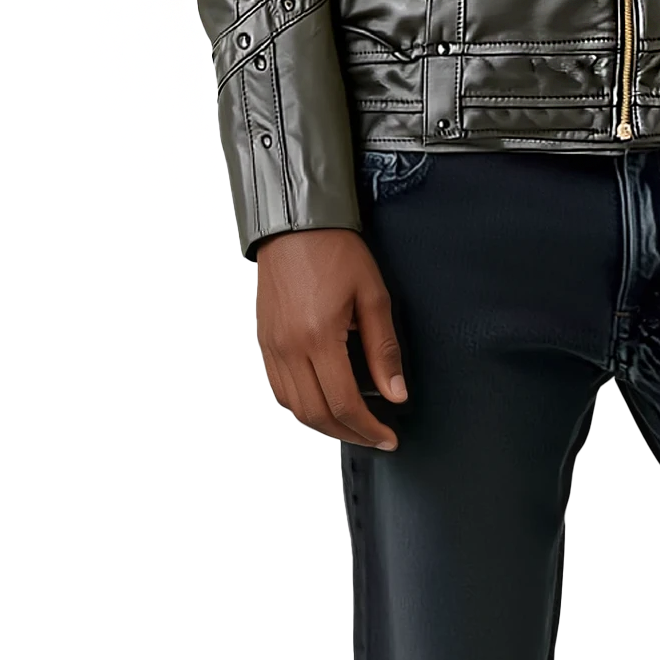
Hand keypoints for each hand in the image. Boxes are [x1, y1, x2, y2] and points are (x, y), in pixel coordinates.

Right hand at [254, 226, 408, 447]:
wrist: (295, 222)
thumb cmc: (335, 249)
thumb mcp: (372, 294)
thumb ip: (384, 348)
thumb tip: (395, 392)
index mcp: (317, 337)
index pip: (344, 404)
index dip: (369, 429)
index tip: (389, 437)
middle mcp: (288, 348)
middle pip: (316, 415)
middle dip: (349, 434)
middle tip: (376, 437)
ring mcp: (271, 346)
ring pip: (294, 408)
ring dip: (324, 424)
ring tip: (353, 424)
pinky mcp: (263, 340)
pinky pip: (279, 389)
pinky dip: (301, 405)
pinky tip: (322, 401)